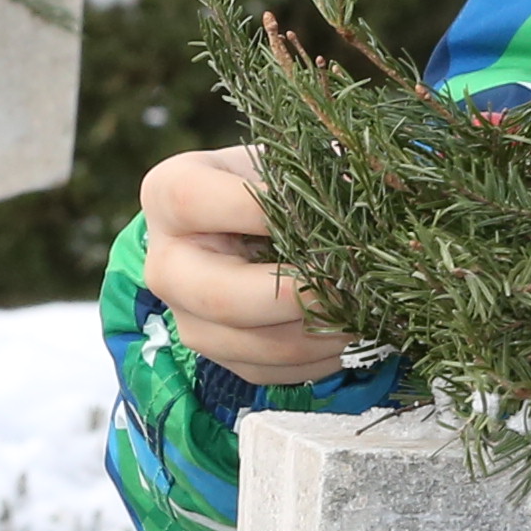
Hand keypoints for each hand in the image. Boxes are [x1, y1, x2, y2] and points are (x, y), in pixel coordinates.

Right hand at [142, 145, 357, 383]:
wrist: (252, 223)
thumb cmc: (272, 181)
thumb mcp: (283, 160)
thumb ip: (312, 170)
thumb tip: (366, 191)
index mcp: (167, 194)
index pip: (193, 201)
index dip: (257, 208)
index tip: (316, 212)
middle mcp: (164, 263)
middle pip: (218, 295)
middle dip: (296, 295)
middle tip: (349, 282)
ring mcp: (184, 317)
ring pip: (252, 344)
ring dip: (318, 333)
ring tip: (362, 310)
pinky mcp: (216, 353)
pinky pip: (268, 370)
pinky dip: (317, 357)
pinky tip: (346, 330)